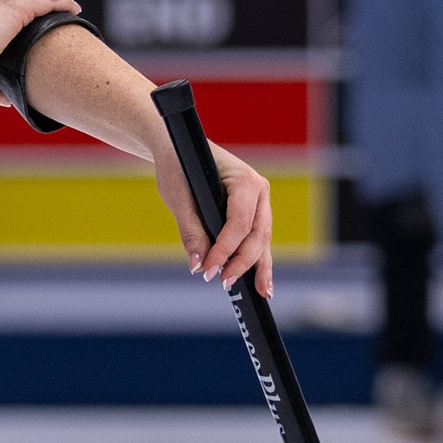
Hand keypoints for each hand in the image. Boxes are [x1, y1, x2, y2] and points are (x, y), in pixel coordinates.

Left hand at [155, 141, 273, 293]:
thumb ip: (191, 231)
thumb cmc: (180, 166)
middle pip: (257, 235)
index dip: (225, 250)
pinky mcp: (254, 212)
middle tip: (224, 283)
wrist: (181, 149)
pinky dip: (258, 260)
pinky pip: (258, 239)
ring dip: (258, 266)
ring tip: (260, 293)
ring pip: (262, 239)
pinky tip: (261, 282)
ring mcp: (259, 202)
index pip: (239, 223)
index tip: (209, 271)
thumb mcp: (179, 198)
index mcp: (245, 180)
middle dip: (243, 263)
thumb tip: (198, 264)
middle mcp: (259, 190)